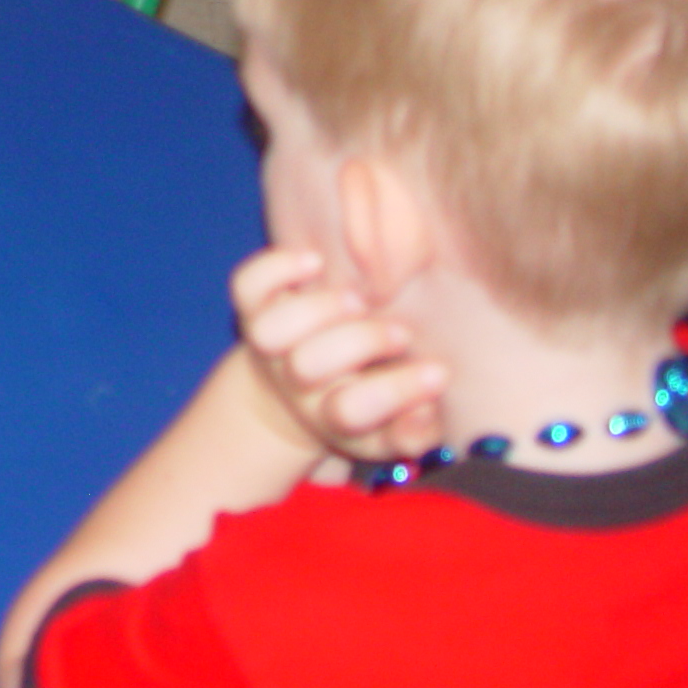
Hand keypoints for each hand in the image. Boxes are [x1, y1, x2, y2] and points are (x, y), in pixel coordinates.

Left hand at [230, 248, 446, 462]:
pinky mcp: (255, 306)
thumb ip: (415, 427)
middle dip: (360, 342)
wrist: (294, 391)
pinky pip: (247, 285)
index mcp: (332, 416)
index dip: (395, 393)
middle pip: (306, 367)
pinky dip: (277, 268)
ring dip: (316, 309)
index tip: (440, 371)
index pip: (352, 412)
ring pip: (269, 330)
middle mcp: (295, 381)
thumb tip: (425, 411)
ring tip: (359, 298)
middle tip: (403, 332)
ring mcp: (271, 344)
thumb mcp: (394, 427)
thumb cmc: (367, 397)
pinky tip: (316, 261)